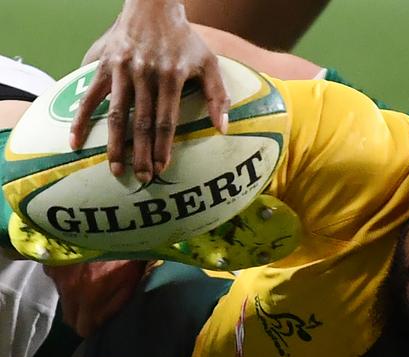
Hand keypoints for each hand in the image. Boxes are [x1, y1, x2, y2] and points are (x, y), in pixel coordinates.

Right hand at [44, 261, 145, 336]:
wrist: (113, 218)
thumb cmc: (128, 252)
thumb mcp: (130, 282)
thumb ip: (113, 306)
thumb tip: (100, 322)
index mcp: (89, 298)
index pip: (81, 328)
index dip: (92, 327)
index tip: (99, 321)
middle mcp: (68, 289)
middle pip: (69, 316)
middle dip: (81, 314)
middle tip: (95, 303)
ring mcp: (57, 273)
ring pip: (62, 296)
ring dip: (74, 293)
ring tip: (90, 279)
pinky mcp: (51, 257)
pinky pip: (55, 275)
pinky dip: (66, 274)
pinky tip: (80, 263)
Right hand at [71, 0, 228, 182]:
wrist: (153, 7)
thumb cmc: (185, 40)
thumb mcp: (209, 63)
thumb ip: (218, 96)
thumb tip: (223, 129)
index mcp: (172, 76)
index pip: (166, 119)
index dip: (163, 146)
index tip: (162, 168)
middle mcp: (146, 74)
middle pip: (142, 122)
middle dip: (142, 153)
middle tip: (142, 178)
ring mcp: (122, 70)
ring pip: (116, 114)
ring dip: (115, 144)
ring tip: (115, 168)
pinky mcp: (103, 65)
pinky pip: (89, 96)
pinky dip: (80, 119)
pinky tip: (75, 142)